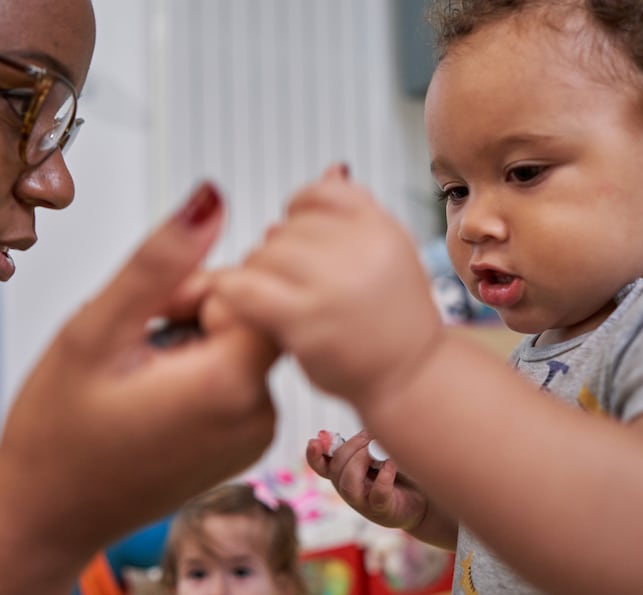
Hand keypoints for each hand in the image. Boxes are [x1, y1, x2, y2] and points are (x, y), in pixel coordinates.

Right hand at [0, 182, 278, 553]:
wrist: (46, 520)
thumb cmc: (56, 436)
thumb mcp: (95, 332)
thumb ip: (159, 263)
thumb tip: (211, 200)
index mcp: (230, 384)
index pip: (256, 287)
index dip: (198, 286)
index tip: (151, 313)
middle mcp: (259, 416)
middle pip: (253, 314)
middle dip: (195, 309)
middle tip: (135, 342)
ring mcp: (255, 437)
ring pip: (242, 343)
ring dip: (195, 339)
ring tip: (138, 372)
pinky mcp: (245, 448)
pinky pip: (237, 379)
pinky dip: (199, 372)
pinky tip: (153, 395)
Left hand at [214, 165, 444, 410]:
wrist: (412, 378)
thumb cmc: (393, 320)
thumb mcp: (389, 253)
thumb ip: (357, 213)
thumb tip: (329, 168)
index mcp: (380, 226)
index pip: (318, 193)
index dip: (298, 213)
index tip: (298, 239)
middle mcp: (362, 248)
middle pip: (286, 228)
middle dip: (278, 254)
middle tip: (287, 285)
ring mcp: (334, 283)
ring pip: (264, 256)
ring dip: (258, 277)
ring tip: (274, 303)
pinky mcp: (305, 320)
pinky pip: (245, 288)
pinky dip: (230, 291)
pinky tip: (234, 302)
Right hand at [307, 430, 427, 531]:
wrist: (427, 500)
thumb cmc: (403, 474)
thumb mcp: (382, 454)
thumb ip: (368, 443)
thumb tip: (365, 429)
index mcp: (345, 474)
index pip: (321, 466)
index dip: (313, 455)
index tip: (315, 440)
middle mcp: (350, 490)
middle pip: (336, 469)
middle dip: (351, 448)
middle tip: (370, 436)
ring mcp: (365, 504)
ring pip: (348, 485)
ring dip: (361, 462)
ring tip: (380, 451)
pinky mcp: (384, 511)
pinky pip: (377, 495)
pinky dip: (383, 478)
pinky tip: (391, 464)